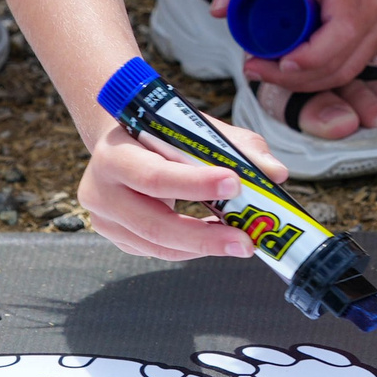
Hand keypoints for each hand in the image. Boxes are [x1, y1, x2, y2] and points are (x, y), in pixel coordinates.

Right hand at [78, 112, 288, 260]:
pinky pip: (156, 250)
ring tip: (239, 242)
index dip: (195, 182)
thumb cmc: (162, 131)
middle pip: (154, 222)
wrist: (122, 138)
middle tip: (245, 240)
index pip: (155, 174)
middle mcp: (101, 187)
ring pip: (156, 243)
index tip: (235, 183)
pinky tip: (215, 239)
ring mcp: (105, 218)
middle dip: (204, 235)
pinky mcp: (115, 236)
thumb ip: (238, 146)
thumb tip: (275, 173)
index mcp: (115, 151)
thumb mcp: (197, 127)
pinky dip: (189, 248)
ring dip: (201, 246)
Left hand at [210, 0, 376, 98]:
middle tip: (257, 70)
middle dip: (296, 77)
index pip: (341, 33)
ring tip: (269, 72)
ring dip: (307, 82)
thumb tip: (218, 8)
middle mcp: (376, 6)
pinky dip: (322, 78)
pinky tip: (295, 75)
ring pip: (347, 71)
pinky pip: (352, 69)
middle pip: (341, 61)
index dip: (310, 58)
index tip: (275, 63)